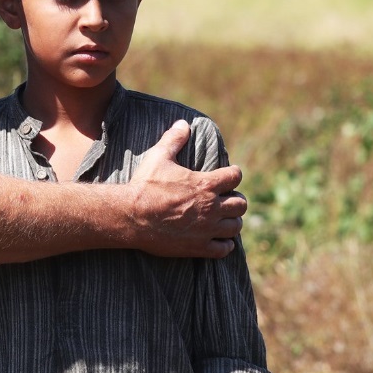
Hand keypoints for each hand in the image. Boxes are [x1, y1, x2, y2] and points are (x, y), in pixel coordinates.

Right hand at [127, 120, 246, 257]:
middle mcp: (211, 207)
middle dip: (236, 200)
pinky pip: (224, 248)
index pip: (235, 177)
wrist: (131, 216)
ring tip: (225, 219)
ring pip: (235, 226)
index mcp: (205, 184)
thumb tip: (183, 123)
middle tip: (227, 199)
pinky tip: (220, 240)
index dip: (233, 174)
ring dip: (232, 221)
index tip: (229, 174)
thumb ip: (174, 139)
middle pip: (241, 204)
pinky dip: (225, 244)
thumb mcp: (158, 157)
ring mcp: (207, 228)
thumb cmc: (145, 185)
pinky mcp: (199, 247)